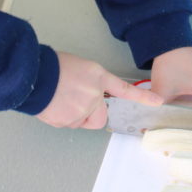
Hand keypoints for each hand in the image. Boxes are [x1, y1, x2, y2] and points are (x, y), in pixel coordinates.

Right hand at [37, 51, 162, 129]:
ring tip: (59, 98)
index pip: (124, 89)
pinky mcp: (68, 121)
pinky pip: (69, 124)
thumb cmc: (52, 67)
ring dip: (74, 114)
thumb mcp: (80, 68)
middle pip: (100, 115)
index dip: (142, 97)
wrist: (33, 75)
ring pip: (83, 121)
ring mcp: (82, 110)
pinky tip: (53, 104)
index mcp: (98, 78)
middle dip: (92, 113)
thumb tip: (88, 96)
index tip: (158, 101)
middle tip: (74, 100)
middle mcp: (94, 96)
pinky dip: (62, 117)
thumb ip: (91, 83)